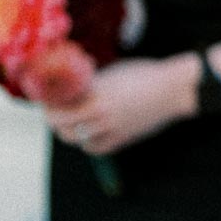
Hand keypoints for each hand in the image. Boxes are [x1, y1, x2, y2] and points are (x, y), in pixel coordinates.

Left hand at [45, 56, 186, 154]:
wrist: (173, 89)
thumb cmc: (146, 74)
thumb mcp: (114, 73)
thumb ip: (93, 83)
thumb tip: (75, 86)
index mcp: (97, 94)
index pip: (59, 108)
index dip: (48, 106)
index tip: (46, 100)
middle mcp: (101, 114)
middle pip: (63, 127)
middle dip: (54, 121)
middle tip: (54, 112)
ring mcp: (112, 129)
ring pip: (77, 139)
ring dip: (69, 132)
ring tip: (69, 123)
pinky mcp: (122, 138)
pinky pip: (95, 147)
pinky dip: (87, 143)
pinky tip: (88, 134)